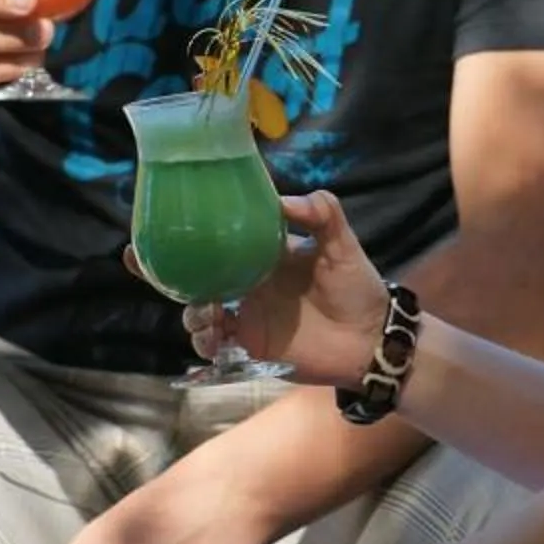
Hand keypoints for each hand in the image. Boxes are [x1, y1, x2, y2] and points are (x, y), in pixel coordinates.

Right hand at [182, 190, 391, 389]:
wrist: (370, 340)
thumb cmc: (358, 288)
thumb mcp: (342, 245)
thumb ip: (322, 213)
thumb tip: (283, 200)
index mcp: (266, 254)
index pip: (224, 240)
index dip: (200, 236)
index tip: (182, 233)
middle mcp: (250, 282)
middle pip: (202, 276)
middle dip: (182, 278)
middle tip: (173, 277)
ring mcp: (248, 314)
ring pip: (202, 311)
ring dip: (193, 313)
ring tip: (206, 316)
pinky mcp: (251, 343)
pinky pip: (215, 343)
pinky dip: (205, 343)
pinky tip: (212, 339)